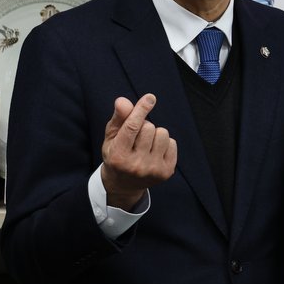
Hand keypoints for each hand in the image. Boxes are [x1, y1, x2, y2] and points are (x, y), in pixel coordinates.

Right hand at [100, 94, 177, 208]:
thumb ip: (118, 118)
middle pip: (149, 128)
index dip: (141, 110)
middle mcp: (136, 165)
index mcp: (118, 156)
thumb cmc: (116, 155)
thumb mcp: (112, 137)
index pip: (132, 128)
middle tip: (137, 137)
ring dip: (155, 134)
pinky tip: (154, 152)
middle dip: (144, 126)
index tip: (150, 98)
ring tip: (146, 144)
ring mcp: (153, 170)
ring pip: (163, 134)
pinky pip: (172, 143)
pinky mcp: (166, 172)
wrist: (123, 185)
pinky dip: (165, 143)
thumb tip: (123, 101)